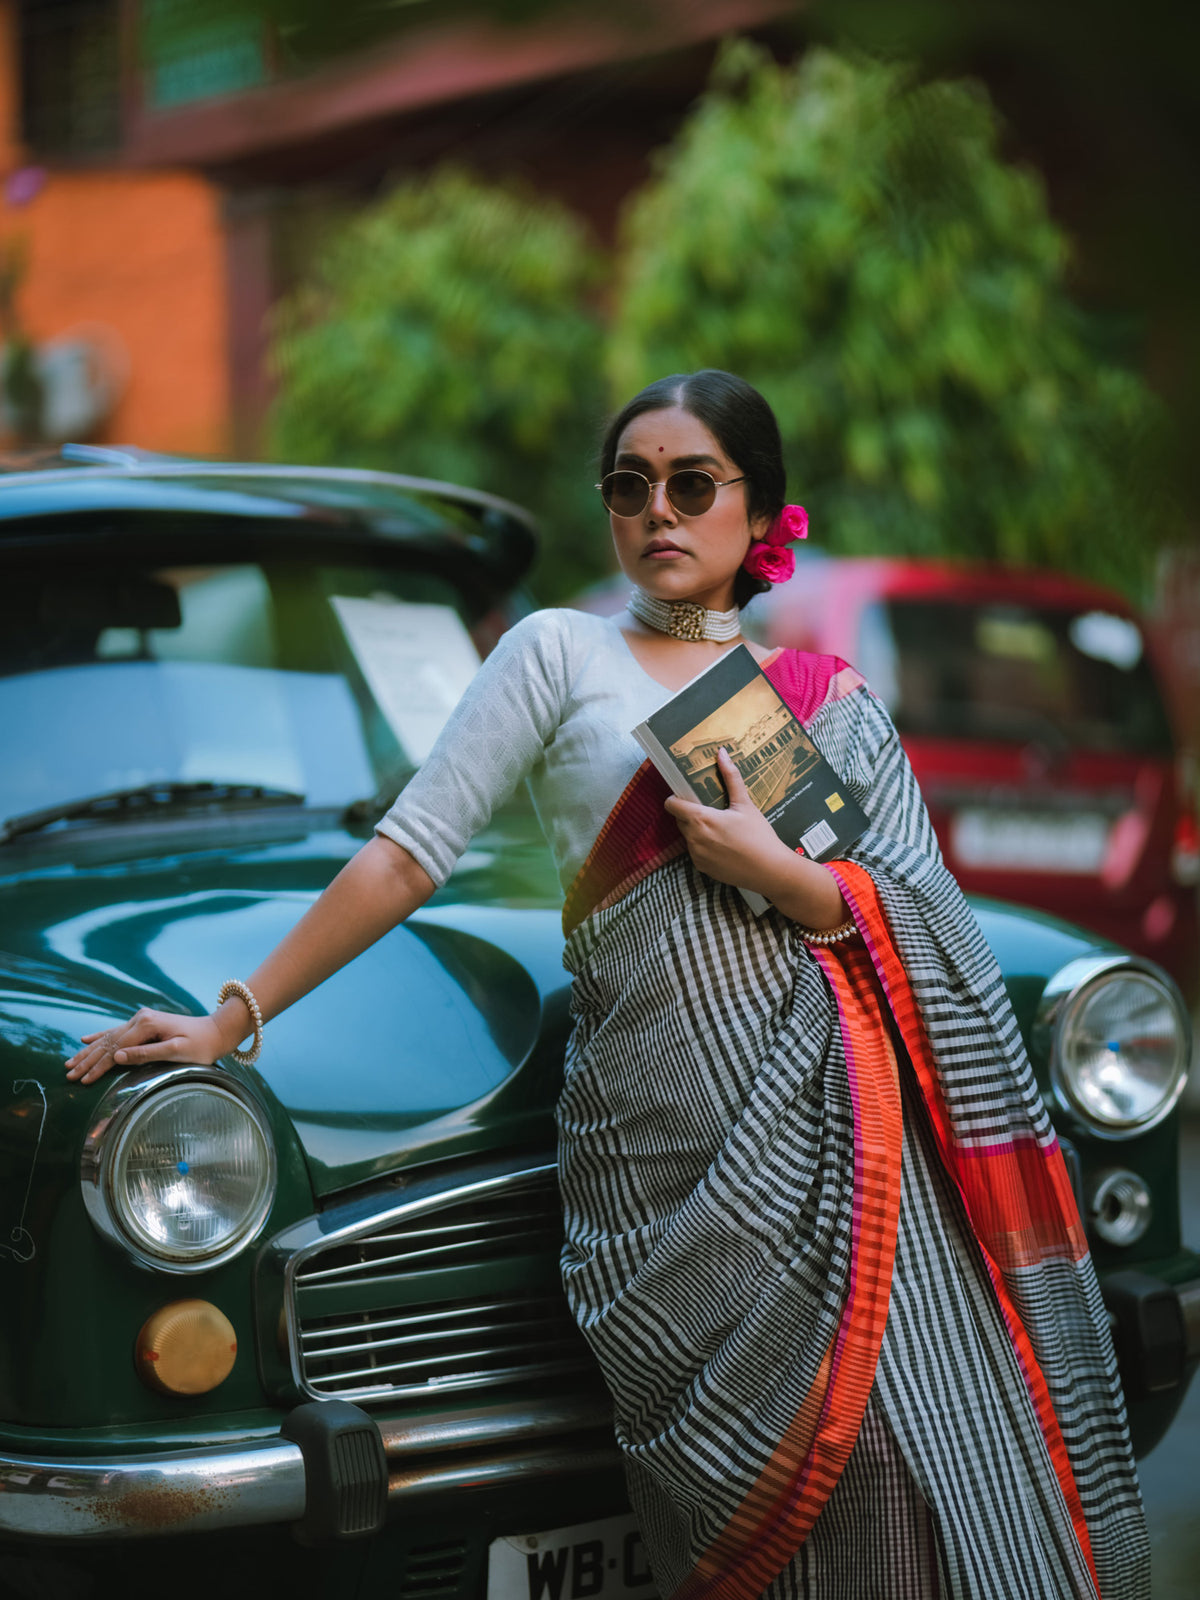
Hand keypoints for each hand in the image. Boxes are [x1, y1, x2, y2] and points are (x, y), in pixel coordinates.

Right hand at [65, 1008, 227, 1085]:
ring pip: (108, 1038)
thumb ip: (146, 1054)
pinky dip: (99, 1037)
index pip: (115, 1050)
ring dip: (88, 1051)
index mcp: (147, 1025)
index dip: (97, 1067)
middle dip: (87, 1060)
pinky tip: (85, 1039)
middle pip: (107, 1043)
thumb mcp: (176, 1052)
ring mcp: (141, 1019)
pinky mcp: (144, 1023)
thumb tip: (117, 1057)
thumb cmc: (200, 1046)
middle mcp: (141, 1018)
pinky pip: (116, 1031)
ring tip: (69, 1062)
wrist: (215, 1031)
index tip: (82, 1080)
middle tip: (68, 1074)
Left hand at [664, 747, 792, 897]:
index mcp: (700, 819)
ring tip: (721, 828)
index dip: (676, 798)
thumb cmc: (759, 836)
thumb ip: (731, 777)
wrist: (770, 870)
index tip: (688, 795)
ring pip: (688, 836)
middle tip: (711, 810)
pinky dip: (704, 846)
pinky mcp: (703, 868)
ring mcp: (696, 855)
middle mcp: (693, 838)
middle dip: (691, 814)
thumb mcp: (745, 804)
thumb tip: (722, 753)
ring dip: (697, 830)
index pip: (671, 805)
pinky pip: (696, 852)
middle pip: (680, 820)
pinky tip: (724, 845)